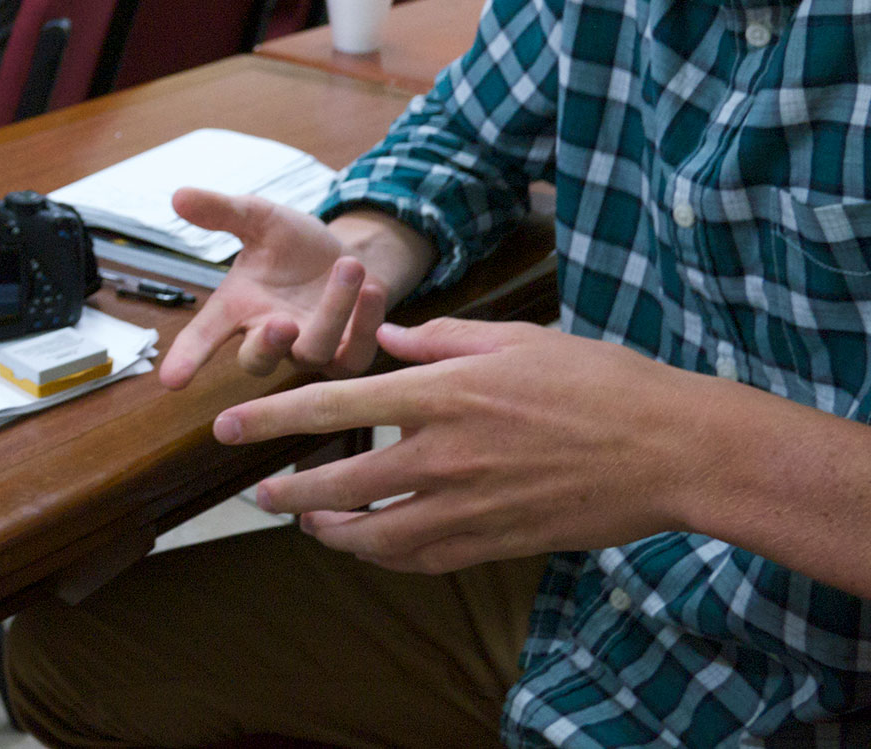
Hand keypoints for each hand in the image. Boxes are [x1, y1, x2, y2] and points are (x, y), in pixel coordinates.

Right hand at [158, 190, 386, 387]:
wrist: (347, 255)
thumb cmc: (293, 245)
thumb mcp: (258, 218)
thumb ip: (221, 211)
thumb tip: (178, 195)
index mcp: (237, 310)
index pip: (203, 338)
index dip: (186, 358)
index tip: (171, 380)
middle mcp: (270, 337)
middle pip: (256, 361)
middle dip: (266, 346)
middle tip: (282, 323)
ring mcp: (310, 351)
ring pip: (314, 351)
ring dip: (334, 311)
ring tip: (349, 266)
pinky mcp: (349, 356)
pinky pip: (356, 354)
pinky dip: (366, 323)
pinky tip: (372, 289)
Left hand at [216, 319, 694, 573]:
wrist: (672, 450)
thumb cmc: (600, 383)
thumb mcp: (513, 338)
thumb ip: (438, 339)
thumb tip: (383, 338)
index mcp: (441, 392)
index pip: (331, 405)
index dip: (269, 418)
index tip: (224, 425)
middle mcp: (443, 453)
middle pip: (338, 481)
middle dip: (286, 492)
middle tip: (258, 492)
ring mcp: (469, 505)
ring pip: (374, 534)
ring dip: (331, 532)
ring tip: (309, 523)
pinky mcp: (496, 541)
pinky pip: (421, 558)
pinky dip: (386, 555)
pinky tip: (374, 544)